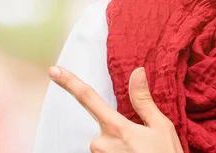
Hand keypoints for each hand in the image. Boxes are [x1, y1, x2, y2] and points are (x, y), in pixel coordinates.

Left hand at [48, 65, 183, 152]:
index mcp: (116, 128)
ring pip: (105, 144)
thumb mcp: (162, 128)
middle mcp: (101, 144)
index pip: (88, 98)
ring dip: (119, 148)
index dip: (69, 83)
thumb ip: (144, 101)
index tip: (53, 71)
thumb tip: (137, 73)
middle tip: (142, 146)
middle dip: (119, 131)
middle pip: (103, 127)